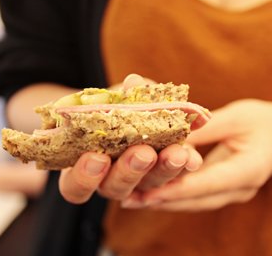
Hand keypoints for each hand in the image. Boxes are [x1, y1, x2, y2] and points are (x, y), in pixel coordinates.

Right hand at [58, 74, 202, 203]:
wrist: (129, 115)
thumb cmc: (109, 107)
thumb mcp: (112, 98)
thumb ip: (121, 95)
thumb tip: (134, 82)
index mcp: (85, 169)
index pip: (76, 186)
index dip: (84, 177)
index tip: (96, 157)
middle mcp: (109, 182)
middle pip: (116, 188)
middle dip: (130, 171)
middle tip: (143, 153)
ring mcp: (140, 183)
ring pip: (150, 187)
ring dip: (164, 170)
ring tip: (178, 153)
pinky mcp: (167, 177)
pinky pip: (178, 179)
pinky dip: (188, 165)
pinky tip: (195, 157)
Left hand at [126, 99, 271, 210]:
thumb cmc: (263, 121)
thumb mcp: (235, 117)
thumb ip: (202, 128)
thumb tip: (167, 134)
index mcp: (248, 170)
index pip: (206, 184)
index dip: (174, 190)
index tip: (145, 194)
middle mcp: (240, 189)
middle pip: (194, 200)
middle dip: (160, 200)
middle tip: (127, 199)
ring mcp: (232, 194)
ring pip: (192, 203)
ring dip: (162, 201)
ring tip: (130, 198)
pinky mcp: (223, 191)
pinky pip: (194, 196)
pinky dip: (172, 194)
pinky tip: (149, 191)